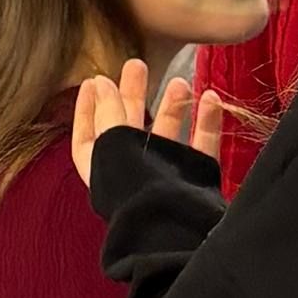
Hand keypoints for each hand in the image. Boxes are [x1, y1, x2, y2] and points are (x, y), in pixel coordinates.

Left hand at [70, 55, 222, 183]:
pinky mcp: (196, 181)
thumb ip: (109, 114)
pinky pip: (201, 145)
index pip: (89, 137)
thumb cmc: (136, 190)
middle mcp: (133, 173)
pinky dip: (206, 120)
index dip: (87, 110)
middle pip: (129, 129)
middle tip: (137, 64)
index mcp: (104, 171)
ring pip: (168, 135)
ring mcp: (166, 177)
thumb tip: (102, 83)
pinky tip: (210, 97)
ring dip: (173, 106)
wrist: (177, 234)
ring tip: (180, 80)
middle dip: (131, 97)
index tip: (93, 79)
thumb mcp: (113, 146)